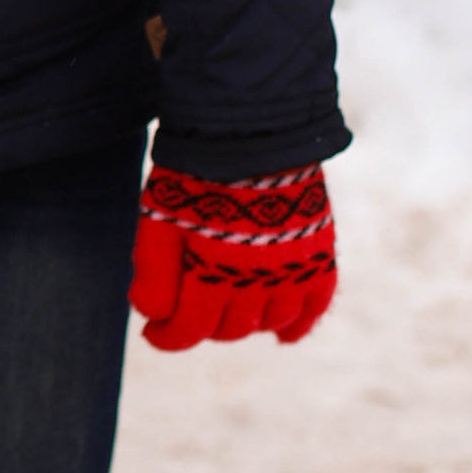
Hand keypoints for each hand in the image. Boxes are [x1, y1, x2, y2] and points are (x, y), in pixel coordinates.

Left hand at [130, 165, 334, 348]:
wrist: (250, 134)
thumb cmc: (195, 176)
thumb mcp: (158, 221)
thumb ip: (153, 273)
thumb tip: (152, 316)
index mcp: (210, 275)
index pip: (189, 330)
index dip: (167, 338)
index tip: (153, 333)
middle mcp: (256, 282)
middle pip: (230, 330)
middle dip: (204, 326)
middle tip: (188, 310)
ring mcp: (292, 271)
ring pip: (270, 322)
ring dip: (246, 324)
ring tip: (227, 312)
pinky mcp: (319, 255)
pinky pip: (316, 305)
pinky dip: (300, 325)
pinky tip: (284, 336)